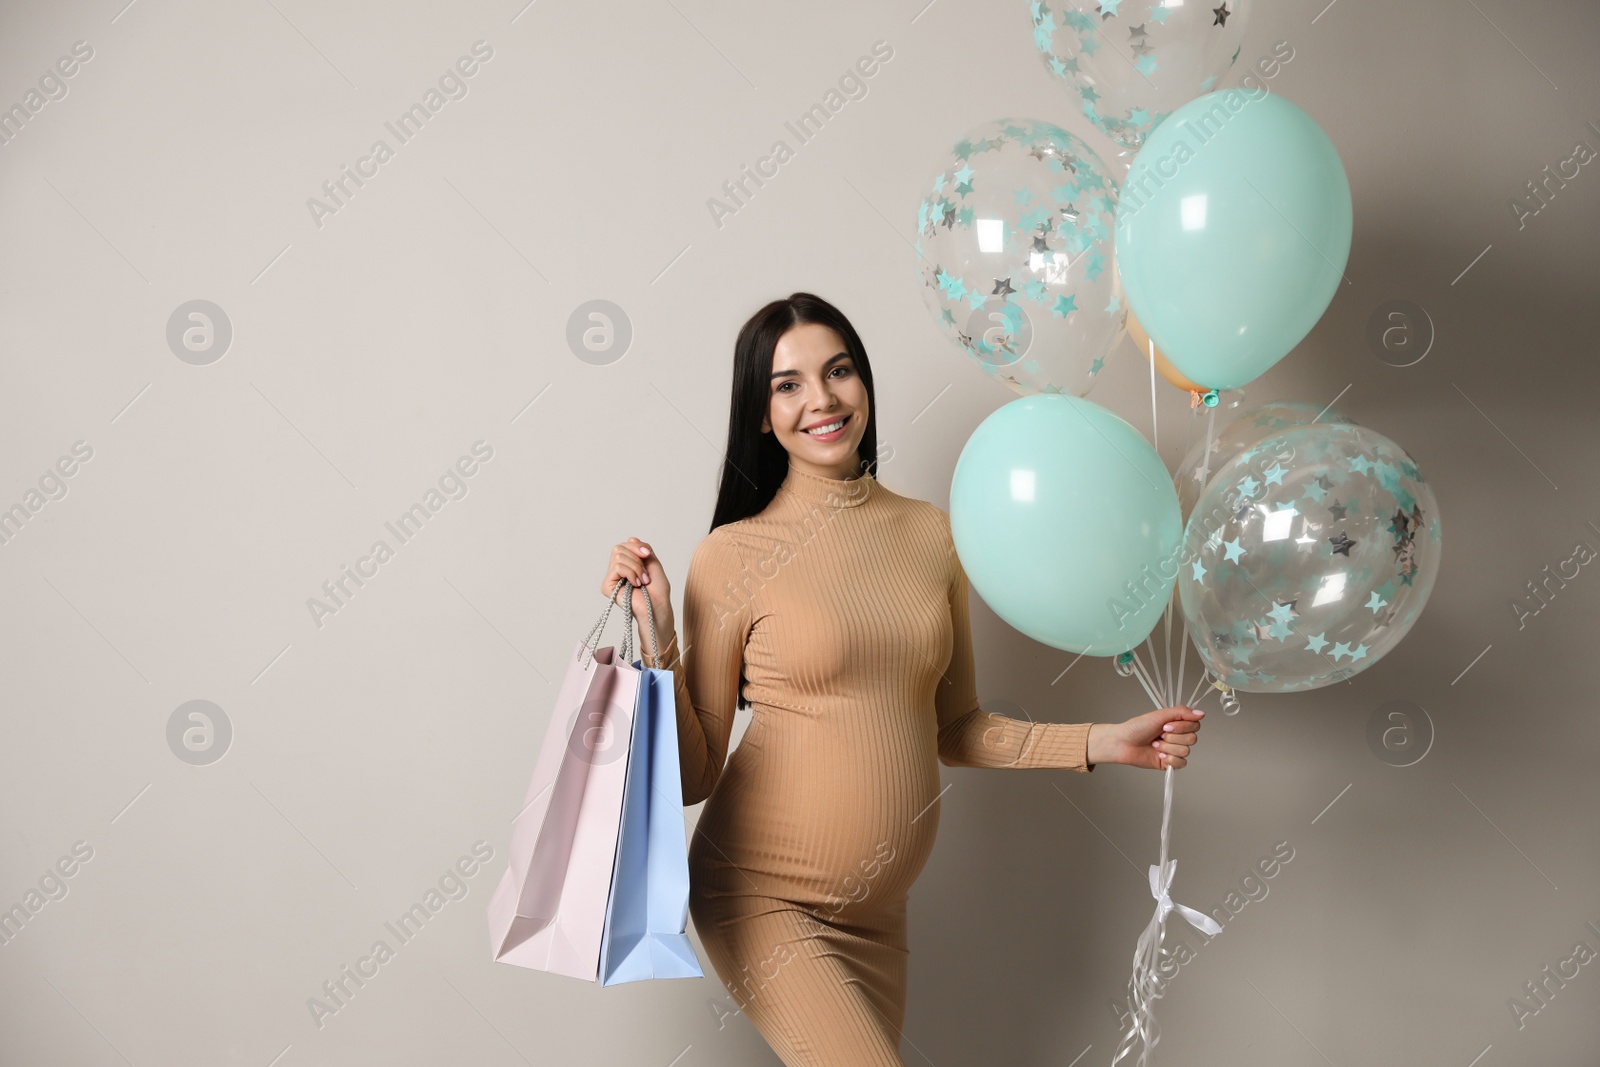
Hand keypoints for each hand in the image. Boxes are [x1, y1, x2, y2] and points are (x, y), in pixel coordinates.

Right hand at [601, 538, 674, 659]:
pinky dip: (630, 573)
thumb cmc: (658, 590)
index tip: (647, 554)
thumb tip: (630, 537)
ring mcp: (611, 579)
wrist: (658, 606)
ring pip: (619, 557)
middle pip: (619, 548)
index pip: (624, 545)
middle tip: (645, 573)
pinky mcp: (607, 586)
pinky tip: (636, 584)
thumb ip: (642, 549)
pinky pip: (617, 567)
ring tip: (642, 581)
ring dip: (636, 567)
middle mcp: (616, 571)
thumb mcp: (652, 563)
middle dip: (636, 558)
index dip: (635, 546)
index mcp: (627, 565)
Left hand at [1087, 706, 1203, 769]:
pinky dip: (1170, 759)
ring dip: (1168, 747)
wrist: (1123, 742)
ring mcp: (1174, 750)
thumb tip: (1201, 713)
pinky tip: (1159, 755)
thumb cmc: (1137, 727)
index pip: (1195, 725)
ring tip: (1155, 744)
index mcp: (1177, 724)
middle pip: (1192, 739)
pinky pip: (1181, 763)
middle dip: (1173, 737)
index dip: (1182, 727)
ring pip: (1185, 751)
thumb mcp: (1160, 715)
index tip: (1166, 725)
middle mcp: (1178, 737)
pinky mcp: (1170, 763)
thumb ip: (1182, 712)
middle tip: (1159, 734)